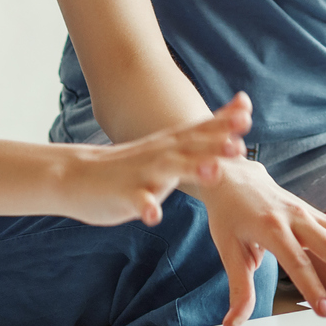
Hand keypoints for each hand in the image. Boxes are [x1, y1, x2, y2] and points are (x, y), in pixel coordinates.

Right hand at [53, 96, 249, 226]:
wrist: (77, 176)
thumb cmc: (130, 166)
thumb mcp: (167, 151)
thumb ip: (197, 145)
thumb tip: (232, 137)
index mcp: (173, 145)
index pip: (202, 128)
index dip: (224, 120)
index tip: (247, 110)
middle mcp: (161, 154)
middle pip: (193, 146)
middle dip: (217, 143)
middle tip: (240, 143)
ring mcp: (142, 173)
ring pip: (170, 169)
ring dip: (191, 168)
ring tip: (213, 171)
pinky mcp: (124, 195)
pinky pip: (136, 201)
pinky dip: (145, 207)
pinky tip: (154, 215)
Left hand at [195, 145, 325, 325]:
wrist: (235, 178)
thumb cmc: (230, 214)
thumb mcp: (227, 250)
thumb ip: (239, 289)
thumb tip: (233, 323)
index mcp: (271, 227)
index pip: (297, 262)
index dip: (313, 288)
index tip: (325, 312)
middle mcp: (297, 217)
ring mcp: (313, 214)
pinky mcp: (322, 216)